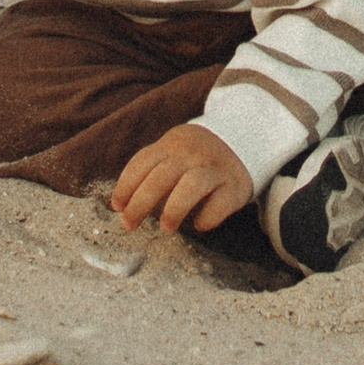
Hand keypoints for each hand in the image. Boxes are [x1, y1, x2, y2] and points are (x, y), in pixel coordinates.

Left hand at [112, 120, 253, 238]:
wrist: (245, 138)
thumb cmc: (197, 158)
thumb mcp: (175, 153)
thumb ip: (152, 172)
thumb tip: (123, 206)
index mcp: (173, 145)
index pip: (143, 162)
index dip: (126, 185)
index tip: (117, 206)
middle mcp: (192, 154)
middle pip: (161, 176)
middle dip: (140, 203)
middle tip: (129, 224)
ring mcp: (215, 168)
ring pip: (191, 185)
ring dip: (173, 209)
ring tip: (166, 226)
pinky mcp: (235, 185)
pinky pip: (219, 203)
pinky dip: (206, 217)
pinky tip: (199, 224)